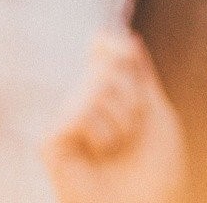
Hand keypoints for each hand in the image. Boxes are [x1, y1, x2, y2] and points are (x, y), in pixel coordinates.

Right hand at [44, 29, 186, 202]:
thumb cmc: (154, 169)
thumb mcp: (156, 113)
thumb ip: (141, 74)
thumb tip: (127, 36)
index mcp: (108, 94)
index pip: (105, 49)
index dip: (117, 46)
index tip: (129, 55)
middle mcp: (82, 102)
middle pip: (107, 67)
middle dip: (132, 97)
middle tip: (133, 130)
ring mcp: (65, 121)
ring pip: (94, 89)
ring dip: (122, 121)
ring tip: (117, 148)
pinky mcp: (50, 142)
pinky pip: (77, 114)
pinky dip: (100, 134)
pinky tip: (99, 155)